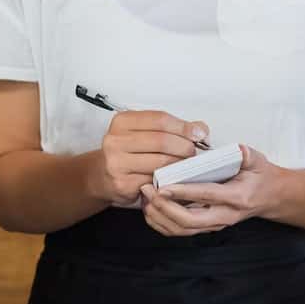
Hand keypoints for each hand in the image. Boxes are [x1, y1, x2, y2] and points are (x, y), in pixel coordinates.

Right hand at [91, 111, 208, 207]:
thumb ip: (172, 128)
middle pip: (161, 141)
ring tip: (186, 165)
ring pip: (160, 162)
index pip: (159, 119)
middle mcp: (116, 141)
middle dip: (184, 146)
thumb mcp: (145, 133)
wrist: (103, 176)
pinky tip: (173, 177)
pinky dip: (169, 179)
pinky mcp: (122, 183)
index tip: (198, 133)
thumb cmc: (128, 153)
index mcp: (122, 122)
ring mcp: (117, 163)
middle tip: (193, 152)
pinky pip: (155, 181)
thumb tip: (200, 129)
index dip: (183, 126)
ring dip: (180, 164)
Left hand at [140, 145, 276, 236]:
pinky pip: (179, 231)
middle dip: (164, 207)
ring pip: (181, 229)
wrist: (269, 197)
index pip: (206, 195)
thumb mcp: (257, 161)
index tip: (163, 186)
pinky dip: (161, 223)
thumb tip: (236, 149)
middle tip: (148, 190)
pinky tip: (151, 209)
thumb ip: (245, 155)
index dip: (183, 192)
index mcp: (236, 198)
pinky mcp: (206, 227)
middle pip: (188, 221)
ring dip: (159, 217)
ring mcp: (214, 224)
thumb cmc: (259, 177)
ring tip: (145, 198)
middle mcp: (224, 216)